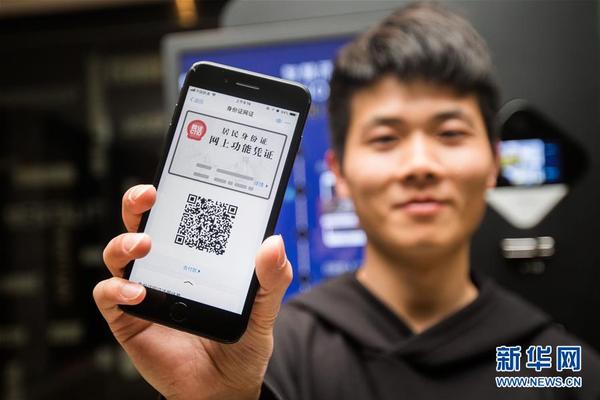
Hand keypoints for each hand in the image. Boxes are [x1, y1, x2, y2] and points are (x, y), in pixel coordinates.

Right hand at [93, 184, 291, 399]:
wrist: (224, 388)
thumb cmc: (241, 342)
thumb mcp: (263, 309)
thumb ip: (271, 280)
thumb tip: (273, 243)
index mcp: (194, 256)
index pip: (179, 216)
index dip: (174, 193)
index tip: (180, 176)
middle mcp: (165, 267)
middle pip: (141, 225)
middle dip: (137, 203)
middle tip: (149, 196)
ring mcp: (145, 290)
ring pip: (117, 254)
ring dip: (124, 243)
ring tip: (144, 245)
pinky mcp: (128, 318)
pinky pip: (108, 295)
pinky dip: (116, 289)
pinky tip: (139, 292)